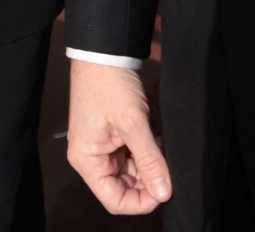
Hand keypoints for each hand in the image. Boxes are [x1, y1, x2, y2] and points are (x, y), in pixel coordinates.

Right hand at [67, 60, 171, 214]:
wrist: (104, 52)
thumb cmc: (110, 85)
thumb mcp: (133, 124)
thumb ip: (150, 161)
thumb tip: (164, 193)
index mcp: (87, 160)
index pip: (114, 199)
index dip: (141, 202)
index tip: (164, 190)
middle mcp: (90, 157)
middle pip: (121, 187)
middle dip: (146, 182)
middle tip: (167, 168)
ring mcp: (100, 146)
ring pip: (128, 172)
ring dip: (147, 166)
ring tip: (161, 150)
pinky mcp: (110, 135)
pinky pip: (129, 156)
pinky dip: (144, 154)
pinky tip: (155, 141)